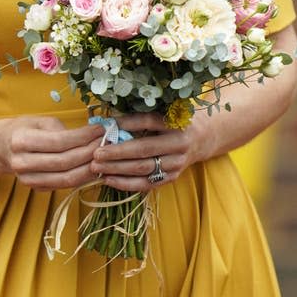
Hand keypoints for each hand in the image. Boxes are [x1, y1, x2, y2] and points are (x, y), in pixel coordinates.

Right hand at [0, 116, 105, 190]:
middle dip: (90, 152)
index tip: (101, 130)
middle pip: (65, 162)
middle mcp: (23, 163)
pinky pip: (64, 186)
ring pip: (67, 179)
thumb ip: (61, 129)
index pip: (60, 142)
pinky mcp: (37, 189)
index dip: (83, 137)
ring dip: (90, 168)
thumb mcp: (39, 121)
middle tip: (107, 142)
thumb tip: (89, 137)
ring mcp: (29, 180)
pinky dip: (82, 178)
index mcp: (22, 141)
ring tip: (104, 156)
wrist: (2, 149)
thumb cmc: (24, 129)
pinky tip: (93, 167)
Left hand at [90, 111, 209, 191]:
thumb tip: (107, 121)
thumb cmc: (174, 121)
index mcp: (176, 123)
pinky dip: (125, 183)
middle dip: (117, 153)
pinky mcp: (172, 178)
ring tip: (96, 167)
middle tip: (96, 153)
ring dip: (117, 169)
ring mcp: (176, 164)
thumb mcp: (162, 112)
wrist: (200, 138)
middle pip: (144, 150)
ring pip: (143, 169)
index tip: (106, 126)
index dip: (127, 123)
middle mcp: (179, 144)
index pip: (148, 121)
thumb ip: (139, 117)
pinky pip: (146, 184)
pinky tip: (108, 179)